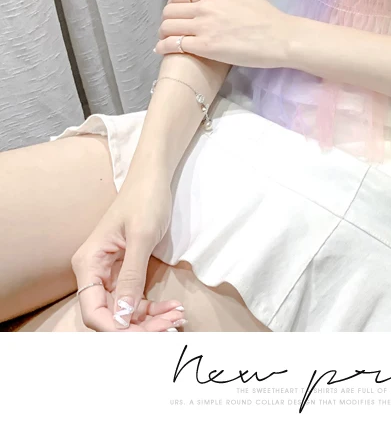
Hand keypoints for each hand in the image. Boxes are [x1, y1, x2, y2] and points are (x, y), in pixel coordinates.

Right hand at [71, 175, 185, 331]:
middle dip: (139, 326)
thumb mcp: (141, 237)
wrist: (154, 178)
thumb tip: (121, 318)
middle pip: (110, 314)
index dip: (114, 329)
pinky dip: (153, 308)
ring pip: (125, 311)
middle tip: (171, 325)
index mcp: (89, 263)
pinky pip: (135, 300)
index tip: (144, 336)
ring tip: (178, 316)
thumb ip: (131, 276)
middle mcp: (94, 272)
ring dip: (150, 319)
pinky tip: (174, 308)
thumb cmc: (145, 199)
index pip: (93, 310)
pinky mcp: (125, 272)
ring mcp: (110, 274)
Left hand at [154, 0, 294, 68]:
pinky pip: (173, 44)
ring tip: (165, 40)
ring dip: (162, 34)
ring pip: (167, 27)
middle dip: (165, 20)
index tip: (177, 16)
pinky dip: (162, 47)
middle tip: (169, 29)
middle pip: (169, 11)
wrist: (280, 37)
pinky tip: (161, 50)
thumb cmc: (266, 17)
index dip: (175, 6)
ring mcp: (203, 26)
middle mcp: (205, 6)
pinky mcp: (204, 46)